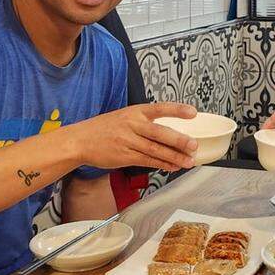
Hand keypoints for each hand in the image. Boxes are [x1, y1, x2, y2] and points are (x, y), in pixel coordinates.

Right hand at [67, 103, 198, 171]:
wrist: (80, 140)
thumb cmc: (105, 128)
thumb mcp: (125, 116)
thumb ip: (145, 122)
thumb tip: (170, 131)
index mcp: (135, 111)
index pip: (159, 108)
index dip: (177, 110)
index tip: (193, 112)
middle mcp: (132, 125)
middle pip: (159, 133)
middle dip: (178, 140)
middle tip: (194, 146)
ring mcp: (128, 141)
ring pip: (155, 150)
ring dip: (174, 157)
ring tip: (188, 161)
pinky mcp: (124, 157)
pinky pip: (146, 161)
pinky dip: (161, 165)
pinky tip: (172, 167)